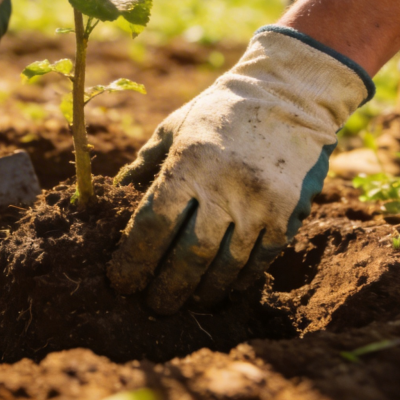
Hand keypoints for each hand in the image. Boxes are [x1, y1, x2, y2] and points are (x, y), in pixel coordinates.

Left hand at [107, 26, 373, 313]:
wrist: (286, 94)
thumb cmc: (218, 111)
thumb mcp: (173, 128)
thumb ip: (144, 166)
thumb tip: (112, 200)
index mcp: (189, 162)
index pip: (153, 224)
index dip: (133, 259)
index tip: (120, 281)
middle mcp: (224, 187)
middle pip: (189, 256)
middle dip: (165, 288)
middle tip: (151, 305)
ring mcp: (259, 203)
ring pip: (226, 266)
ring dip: (202, 291)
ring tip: (185, 301)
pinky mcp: (287, 213)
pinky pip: (260, 260)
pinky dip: (238, 280)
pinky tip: (222, 288)